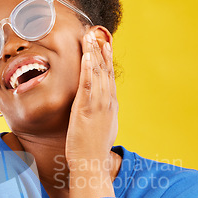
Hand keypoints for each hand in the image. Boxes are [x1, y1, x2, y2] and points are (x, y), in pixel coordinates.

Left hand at [65, 29, 117, 167]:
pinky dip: (89, 68)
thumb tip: (99, 108)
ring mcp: (98, 105)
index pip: (110, 78)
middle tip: (96, 33)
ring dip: (94, 53)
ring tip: (90, 36)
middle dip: (101, 50)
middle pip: (106, 71)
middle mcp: (107, 102)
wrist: (92, 164)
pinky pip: (88, 84)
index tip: (104, 45)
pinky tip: (88, 56)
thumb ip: (101, 114)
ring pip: (98, 74)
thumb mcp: (102, 128)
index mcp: (111, 106)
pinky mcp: (87, 109)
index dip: (107, 60)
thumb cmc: (93, 150)